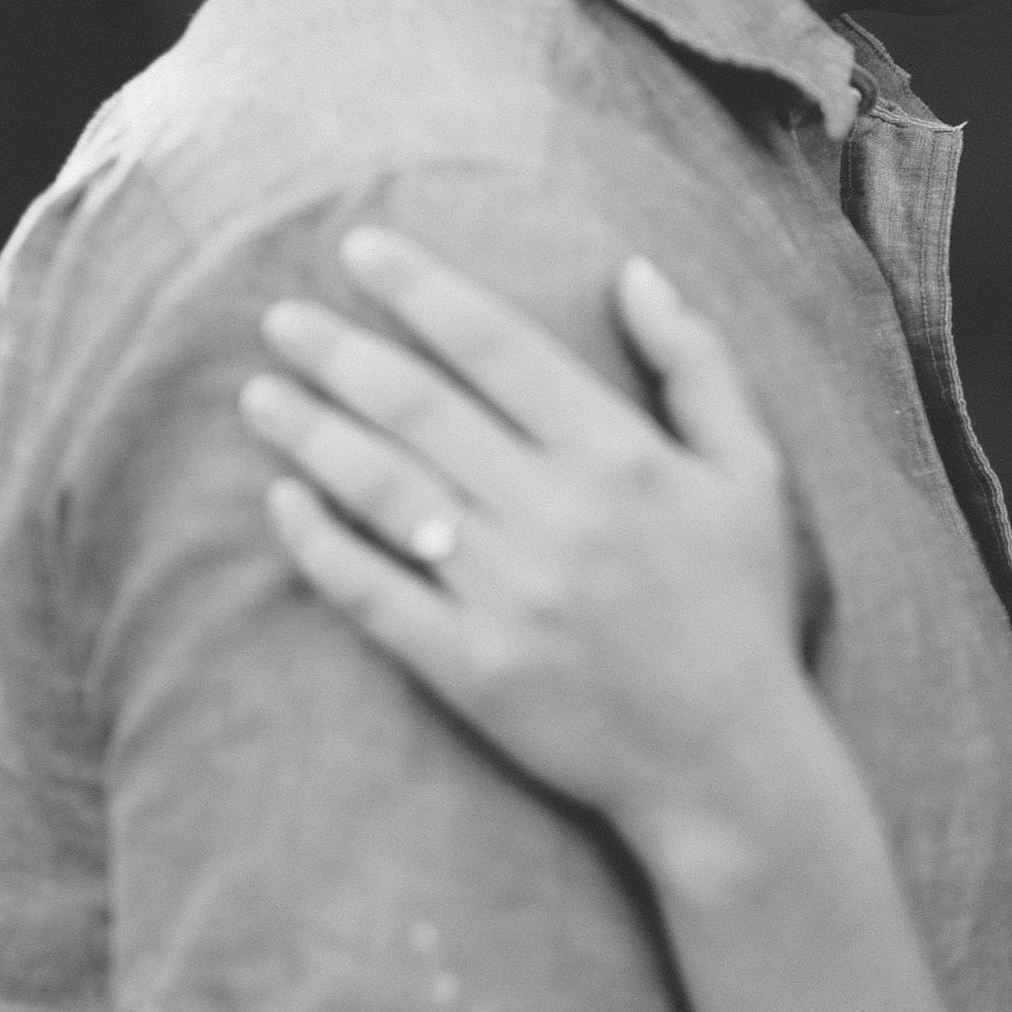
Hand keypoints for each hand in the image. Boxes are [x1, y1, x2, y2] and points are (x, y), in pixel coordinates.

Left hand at [241, 228, 821, 844]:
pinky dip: (319, 543)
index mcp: (620, 456)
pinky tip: (284, 502)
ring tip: (260, 396)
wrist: (727, 761)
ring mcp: (508, 594)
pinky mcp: (471, 668)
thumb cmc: (740, 608)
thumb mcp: (751, 473)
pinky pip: (373, 592)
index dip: (420, 289)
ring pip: (384, 490)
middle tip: (280, 319)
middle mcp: (558, 515)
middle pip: (420, 407)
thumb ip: (697, 364)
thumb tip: (634, 271)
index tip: (359, 250)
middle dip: (338, 352)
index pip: (497, 346)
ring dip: (311, 434)